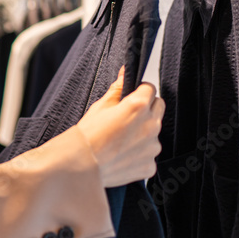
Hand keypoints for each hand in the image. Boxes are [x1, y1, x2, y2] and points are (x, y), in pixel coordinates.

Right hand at [65, 66, 163, 186]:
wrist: (80, 165)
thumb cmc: (87, 135)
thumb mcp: (100, 106)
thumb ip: (117, 89)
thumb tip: (125, 71)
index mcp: (138, 106)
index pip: (150, 88)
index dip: (139, 91)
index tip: (130, 98)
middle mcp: (151, 125)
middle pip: (158, 107)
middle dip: (146, 109)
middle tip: (126, 118)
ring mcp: (152, 147)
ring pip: (154, 133)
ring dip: (144, 133)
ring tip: (121, 140)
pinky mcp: (150, 165)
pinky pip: (149, 155)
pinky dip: (139, 155)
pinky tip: (123, 156)